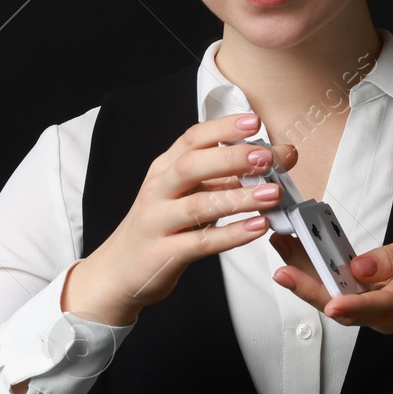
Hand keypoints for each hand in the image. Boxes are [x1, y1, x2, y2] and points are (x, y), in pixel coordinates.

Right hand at [65, 113, 298, 324]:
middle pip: (191, 166)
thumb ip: (224, 178)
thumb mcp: (185, 195)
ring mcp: (158, 222)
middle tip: (266, 158)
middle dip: (231, 159)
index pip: (192, 139)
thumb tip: (274, 158)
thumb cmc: (159, 228)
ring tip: (271, 194)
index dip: (223, 129)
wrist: (118, 271)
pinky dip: (232, 235)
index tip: (253, 122)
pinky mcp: (164, 253)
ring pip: (199, 206)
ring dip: (239, 198)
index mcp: (164, 170)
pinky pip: (201, 242)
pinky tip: (257, 227)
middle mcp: (158, 191)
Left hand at [268, 225, 392, 354]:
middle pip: (344, 308)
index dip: (354, 306)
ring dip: (305, 278)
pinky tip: (297, 254)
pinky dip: (315, 276)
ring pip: (334, 302)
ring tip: (282, 245)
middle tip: (283, 265)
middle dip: (310, 287)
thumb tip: (360, 267)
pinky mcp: (366, 309)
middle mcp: (388, 314)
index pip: (380, 305)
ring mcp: (375, 315)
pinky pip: (337, 296)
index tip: (331, 304)